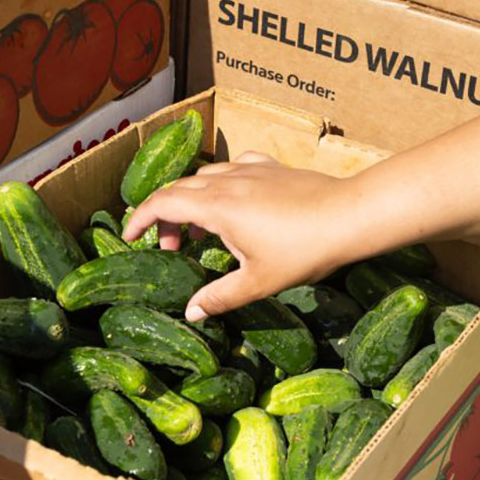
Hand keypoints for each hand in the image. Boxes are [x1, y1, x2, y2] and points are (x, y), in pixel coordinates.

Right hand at [122, 152, 355, 320]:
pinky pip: (234, 168)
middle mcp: (227, 180)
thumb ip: (219, 297)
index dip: (140, 219)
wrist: (349, 216)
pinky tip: (233, 198)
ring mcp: (250, 170)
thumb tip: (191, 312)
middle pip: (179, 189)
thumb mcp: (257, 282)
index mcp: (215, 206)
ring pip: (205, 177)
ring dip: (192, 201)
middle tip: (171, 249)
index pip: (162, 203)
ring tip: (200, 232)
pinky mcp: (272, 168)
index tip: (129, 237)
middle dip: (165, 217)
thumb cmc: (303, 250)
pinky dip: (221, 184)